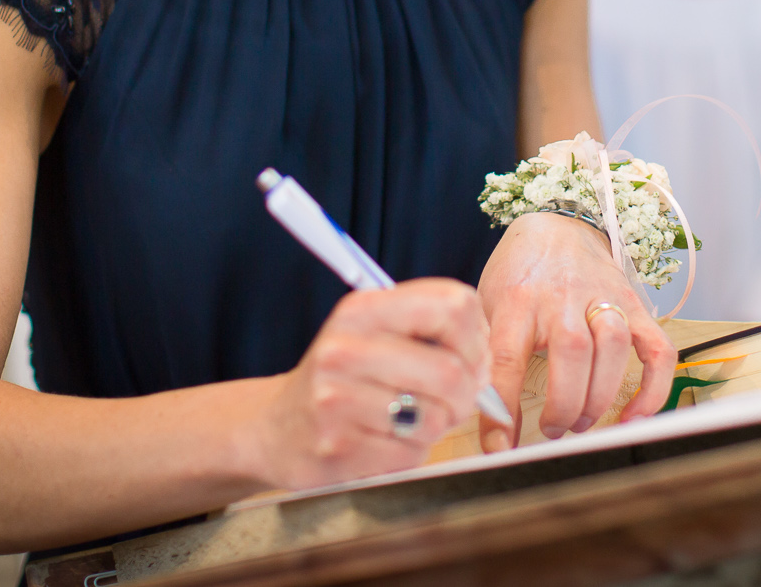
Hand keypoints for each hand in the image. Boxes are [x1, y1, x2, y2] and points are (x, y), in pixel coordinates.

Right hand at [254, 278, 487, 489]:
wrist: (273, 427)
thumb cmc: (341, 378)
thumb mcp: (372, 332)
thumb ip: (428, 329)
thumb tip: (487, 357)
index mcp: (361, 310)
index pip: (452, 305)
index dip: (476, 338)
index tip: (469, 356)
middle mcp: (344, 349)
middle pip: (451, 370)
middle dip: (465, 394)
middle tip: (453, 400)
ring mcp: (336, 400)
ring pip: (434, 417)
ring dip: (436, 426)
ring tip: (412, 419)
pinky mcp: (337, 449)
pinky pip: (410, 454)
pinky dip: (411, 452)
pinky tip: (386, 440)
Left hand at [476, 213, 676, 451]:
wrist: (558, 225)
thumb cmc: (518, 274)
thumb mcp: (488, 303)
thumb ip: (484, 349)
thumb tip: (476, 408)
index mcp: (516, 297)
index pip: (507, 357)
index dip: (503, 409)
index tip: (499, 448)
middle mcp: (562, 294)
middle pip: (570, 351)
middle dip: (564, 404)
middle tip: (553, 430)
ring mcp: (603, 296)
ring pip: (612, 346)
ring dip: (600, 397)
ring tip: (581, 422)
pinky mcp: (634, 304)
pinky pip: (657, 347)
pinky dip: (652, 387)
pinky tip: (633, 415)